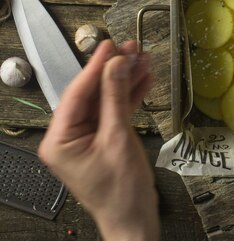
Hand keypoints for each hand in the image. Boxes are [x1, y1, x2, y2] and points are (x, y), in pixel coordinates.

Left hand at [38, 40, 158, 240]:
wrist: (134, 219)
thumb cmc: (120, 191)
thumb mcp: (117, 139)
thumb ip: (116, 99)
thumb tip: (116, 66)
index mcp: (59, 140)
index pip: (76, 93)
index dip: (95, 67)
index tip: (109, 46)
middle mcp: (68, 137)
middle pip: (92, 93)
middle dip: (113, 71)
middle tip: (131, 49)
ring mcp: (87, 138)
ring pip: (106, 99)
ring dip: (125, 80)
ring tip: (142, 60)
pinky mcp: (104, 139)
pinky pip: (115, 111)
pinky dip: (129, 97)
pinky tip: (143, 81)